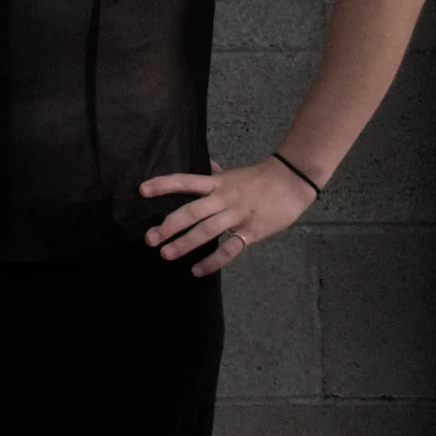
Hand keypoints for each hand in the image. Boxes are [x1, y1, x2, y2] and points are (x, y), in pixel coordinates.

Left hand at [139, 157, 317, 277]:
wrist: (293, 182)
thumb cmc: (261, 179)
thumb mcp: (234, 174)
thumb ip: (216, 173)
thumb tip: (205, 164)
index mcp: (217, 183)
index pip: (185, 181)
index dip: (163, 185)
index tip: (142, 191)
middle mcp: (223, 199)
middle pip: (191, 211)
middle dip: (168, 226)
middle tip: (149, 238)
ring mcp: (237, 216)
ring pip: (206, 231)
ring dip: (184, 244)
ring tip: (166, 254)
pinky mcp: (251, 232)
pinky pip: (229, 249)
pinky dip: (213, 262)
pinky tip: (197, 270)